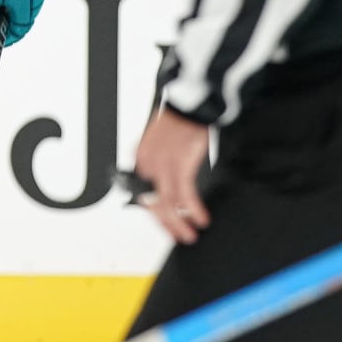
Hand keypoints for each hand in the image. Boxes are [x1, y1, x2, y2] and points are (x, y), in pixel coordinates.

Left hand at [133, 105, 211, 243]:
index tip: (165, 224)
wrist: (190, 106)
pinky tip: (200, 218)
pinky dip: (193, 210)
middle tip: (178, 236)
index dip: (154, 213)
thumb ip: (159, 164)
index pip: (143, 194)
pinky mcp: (180, 164)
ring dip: (179, 223)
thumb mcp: (161, 145)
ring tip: (190, 234)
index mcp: (141, 159)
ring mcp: (163, 165)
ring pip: (167, 203)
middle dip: (166, 224)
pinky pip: (185, 194)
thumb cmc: (179, 122)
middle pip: (153, 202)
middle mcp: (148, 164)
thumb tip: (163, 184)